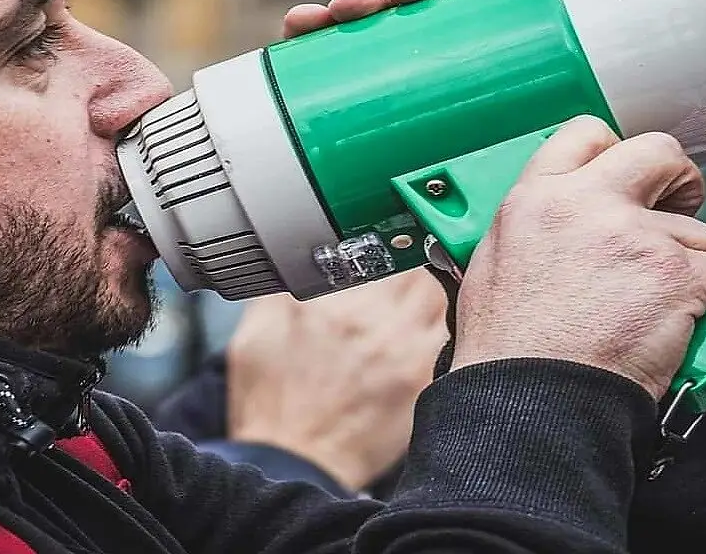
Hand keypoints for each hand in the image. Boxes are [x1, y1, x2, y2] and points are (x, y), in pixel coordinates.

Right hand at [225, 268, 447, 491]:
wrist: (296, 462)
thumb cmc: (274, 402)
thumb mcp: (256, 333)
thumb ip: (280, 287)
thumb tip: (296, 255)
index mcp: (330, 305)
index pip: (374, 250)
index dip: (381, 244)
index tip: (379, 246)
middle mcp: (373, 323)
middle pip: (417, 269)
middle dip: (411, 266)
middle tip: (400, 274)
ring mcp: (404, 353)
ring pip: (440, 298)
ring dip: (428, 297)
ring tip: (409, 307)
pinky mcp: (422, 380)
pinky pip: (449, 339)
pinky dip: (439, 331)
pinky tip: (419, 337)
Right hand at [451, 116, 705, 400]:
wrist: (532, 401)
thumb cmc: (507, 349)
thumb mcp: (491, 262)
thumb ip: (530, 224)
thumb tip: (555, 221)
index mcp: (535, 198)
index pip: (585, 133)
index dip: (615, 149)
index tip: (628, 173)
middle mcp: (587, 205)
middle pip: (658, 153)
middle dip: (677, 179)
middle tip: (677, 207)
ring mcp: (636, 237)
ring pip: (701, 232)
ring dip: (695, 263)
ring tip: (668, 300)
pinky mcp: (679, 277)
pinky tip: (702, 320)